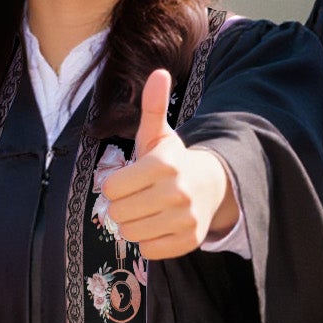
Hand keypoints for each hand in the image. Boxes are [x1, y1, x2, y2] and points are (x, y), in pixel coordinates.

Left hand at [97, 69, 235, 259]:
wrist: (210, 186)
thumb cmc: (172, 161)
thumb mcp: (159, 134)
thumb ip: (153, 106)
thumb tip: (159, 72)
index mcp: (164, 165)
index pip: (111, 189)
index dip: (114, 186)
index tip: (129, 180)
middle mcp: (177, 193)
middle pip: (118, 213)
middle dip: (122, 206)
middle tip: (138, 197)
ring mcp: (185, 219)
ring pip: (130, 234)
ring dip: (133, 224)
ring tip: (147, 211)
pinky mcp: (189, 241)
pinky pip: (149, 250)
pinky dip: (149, 241)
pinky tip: (159, 225)